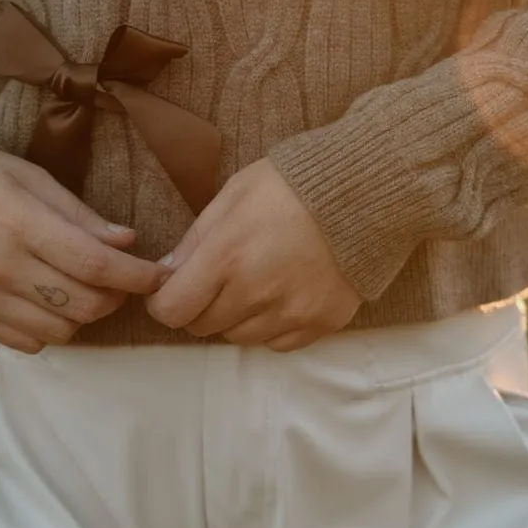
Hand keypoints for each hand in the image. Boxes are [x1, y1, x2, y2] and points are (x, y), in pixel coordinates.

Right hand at [0, 149, 170, 351]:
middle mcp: (2, 267)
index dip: (137, 275)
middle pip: (85, 304)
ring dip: (86, 313)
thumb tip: (128, 243)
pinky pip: (32, 342)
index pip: (94, 265)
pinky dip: (53, 328)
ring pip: (63, 329)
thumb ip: (81, 216)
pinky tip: (51, 302)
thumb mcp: (33, 180)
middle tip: (122, 279)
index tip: (159, 275)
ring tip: (84, 288)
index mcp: (20, 224)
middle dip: (118, 296)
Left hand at [144, 157, 361, 350]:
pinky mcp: (319, 324)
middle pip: (202, 327)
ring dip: (236, 317)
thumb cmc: (291, 184)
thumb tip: (166, 273)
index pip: (171, 310)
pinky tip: (282, 295)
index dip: (164, 302)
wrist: (364, 192)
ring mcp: (289, 313)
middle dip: (199, 306)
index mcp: (226, 257)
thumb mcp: (233, 195)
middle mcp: (254, 293)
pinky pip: (277, 343)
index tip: (172, 289)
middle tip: (217, 280)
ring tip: (255, 283)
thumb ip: (195, 239)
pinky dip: (271, 326)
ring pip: (238, 337)